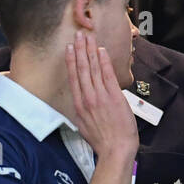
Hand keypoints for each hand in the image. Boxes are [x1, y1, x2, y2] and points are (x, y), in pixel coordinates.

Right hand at [64, 32, 137, 161]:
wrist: (115, 148)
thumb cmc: (100, 140)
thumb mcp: (82, 125)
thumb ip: (81, 110)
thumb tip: (81, 102)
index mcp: (78, 104)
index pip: (73, 77)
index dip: (71, 61)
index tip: (69, 49)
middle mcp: (87, 97)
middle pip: (82, 69)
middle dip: (79, 50)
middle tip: (77, 35)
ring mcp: (100, 96)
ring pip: (93, 69)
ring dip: (90, 51)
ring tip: (87, 38)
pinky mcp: (113, 97)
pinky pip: (107, 75)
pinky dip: (104, 62)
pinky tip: (100, 51)